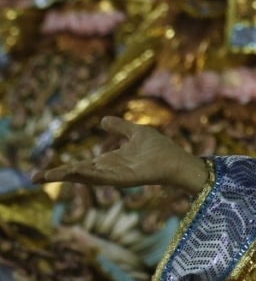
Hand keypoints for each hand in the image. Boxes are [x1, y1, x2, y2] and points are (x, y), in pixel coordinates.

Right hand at [31, 116, 208, 194]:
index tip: (41, 173)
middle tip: (34, 178)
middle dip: (57, 176)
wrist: (177, 159)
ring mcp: (115, 175)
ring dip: (68, 175)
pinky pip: (104, 177)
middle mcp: (109, 170)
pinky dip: (89, 174)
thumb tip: (101, 120)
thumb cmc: (159, 148)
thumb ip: (119, 127)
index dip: (62, 169)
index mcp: (109, 161)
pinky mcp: (125, 179)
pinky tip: (76, 171)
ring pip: (87, 176)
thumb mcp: (136, 132)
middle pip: (78, 173)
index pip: (80, 166)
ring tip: (47, 176)